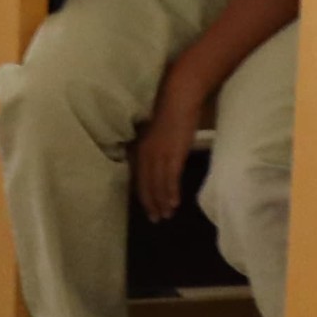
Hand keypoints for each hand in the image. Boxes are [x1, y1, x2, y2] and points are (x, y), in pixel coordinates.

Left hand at [131, 88, 206, 221]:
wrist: (178, 97)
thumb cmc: (168, 109)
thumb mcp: (154, 131)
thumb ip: (152, 146)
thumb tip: (155, 160)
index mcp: (139, 147)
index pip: (138, 177)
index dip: (142, 194)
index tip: (147, 207)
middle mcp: (144, 154)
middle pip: (145, 185)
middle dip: (150, 203)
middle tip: (156, 219)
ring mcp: (158, 155)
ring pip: (158, 185)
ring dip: (162, 202)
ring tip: (166, 215)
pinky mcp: (173, 154)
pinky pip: (170, 179)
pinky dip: (171, 193)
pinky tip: (174, 203)